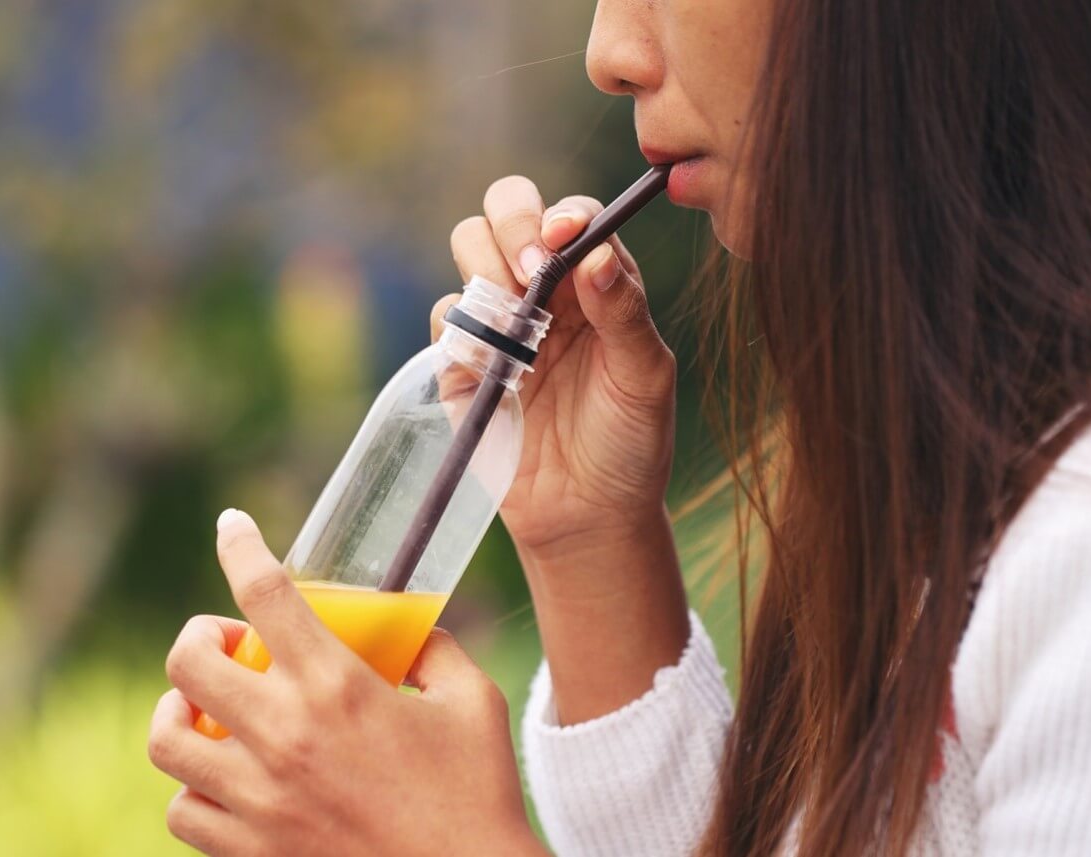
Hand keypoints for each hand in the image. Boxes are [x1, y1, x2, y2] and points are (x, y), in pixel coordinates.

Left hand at [149, 510, 541, 856]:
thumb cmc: (477, 793)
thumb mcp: (471, 701)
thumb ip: (433, 651)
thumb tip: (406, 630)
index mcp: (338, 686)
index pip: (265, 592)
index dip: (238, 545)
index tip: (231, 526)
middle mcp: (286, 735)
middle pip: (189, 662)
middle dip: (199, 637)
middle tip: (230, 645)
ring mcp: (261, 798)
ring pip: (167, 740)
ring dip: (179, 713)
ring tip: (207, 711)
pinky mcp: (252, 851)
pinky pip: (184, 810)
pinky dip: (194, 787)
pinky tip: (224, 777)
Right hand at [442, 177, 676, 562]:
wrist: (588, 516)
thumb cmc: (630, 442)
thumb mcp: (645, 377)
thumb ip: (624, 311)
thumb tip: (595, 251)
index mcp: (594, 282)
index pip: (571, 217)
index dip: (561, 217)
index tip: (561, 241)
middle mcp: (544, 289)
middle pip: (506, 210)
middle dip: (511, 225)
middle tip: (528, 275)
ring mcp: (499, 321)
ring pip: (466, 247)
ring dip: (485, 269)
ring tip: (514, 324)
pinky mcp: (462, 361)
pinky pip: (446, 319)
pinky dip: (464, 330)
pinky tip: (495, 368)